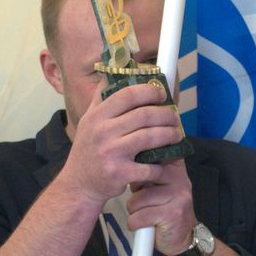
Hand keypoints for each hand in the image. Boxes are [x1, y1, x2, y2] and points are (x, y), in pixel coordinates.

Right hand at [59, 79, 184, 203]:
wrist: (79, 184)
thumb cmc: (88, 150)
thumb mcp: (88, 120)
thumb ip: (101, 97)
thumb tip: (112, 71)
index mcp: (97, 116)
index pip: (128, 95)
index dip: (149, 91)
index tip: (162, 94)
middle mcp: (102, 132)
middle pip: (144, 115)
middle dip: (166, 114)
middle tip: (175, 116)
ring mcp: (111, 153)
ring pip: (150, 137)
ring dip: (170, 135)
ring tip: (177, 134)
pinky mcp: (120, 173)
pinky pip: (149, 166)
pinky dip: (161, 164)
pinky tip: (165, 161)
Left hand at [125, 158, 196, 255]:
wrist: (183, 238)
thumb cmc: (165, 210)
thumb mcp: (160, 185)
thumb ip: (148, 171)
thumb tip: (127, 160)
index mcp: (175, 167)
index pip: (154, 154)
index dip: (140, 164)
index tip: (138, 177)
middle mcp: (179, 178)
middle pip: (140, 178)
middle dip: (136, 193)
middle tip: (144, 201)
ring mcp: (177, 196)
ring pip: (137, 199)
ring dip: (135, 211)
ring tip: (146, 214)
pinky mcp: (172, 214)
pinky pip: (139, 216)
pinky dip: (135, 223)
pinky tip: (145, 224)